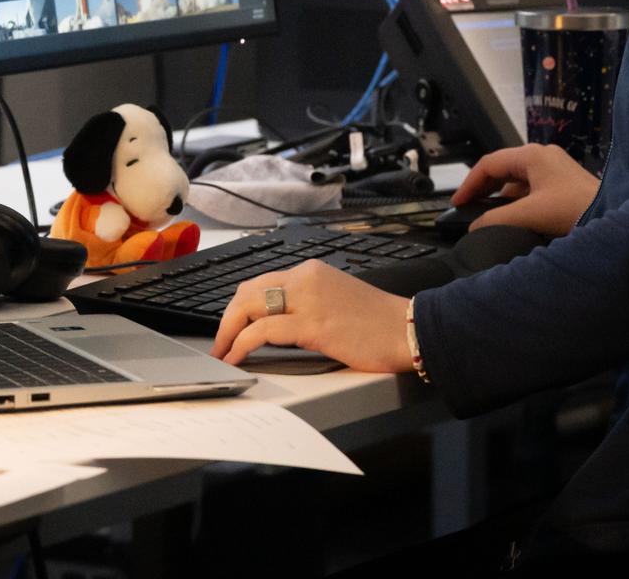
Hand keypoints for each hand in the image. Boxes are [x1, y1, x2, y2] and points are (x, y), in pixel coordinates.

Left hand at [211, 260, 412, 370]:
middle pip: (248, 291)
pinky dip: (242, 345)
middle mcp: (307, 278)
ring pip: (249, 306)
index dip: (240, 306)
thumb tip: (277, 324)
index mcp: (312, 271)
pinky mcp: (312, 324)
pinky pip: (263, 331)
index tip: (231, 327)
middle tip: (220, 342)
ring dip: (228, 332)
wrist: (409, 329)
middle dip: (227, 318)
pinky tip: (236, 357)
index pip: (262, 282)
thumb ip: (308, 304)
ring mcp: (309, 299)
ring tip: (222, 353)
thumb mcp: (337, 301)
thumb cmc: (379, 323)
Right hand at [452, 143, 598, 238]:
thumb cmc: (577, 209)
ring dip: (501, 197)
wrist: (615, 215)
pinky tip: (514, 218)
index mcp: (532, 155)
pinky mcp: (563, 184)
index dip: (469, 183)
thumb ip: (496, 219)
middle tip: (469, 209)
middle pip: (502, 169)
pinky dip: (517, 202)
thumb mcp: (530, 214)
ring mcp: (554, 170)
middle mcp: (543, 157)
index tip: (458, 202)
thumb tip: (476, 226)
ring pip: (517, 180)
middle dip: (484, 189)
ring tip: (488, 216)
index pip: (489, 163)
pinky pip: (531, 189)